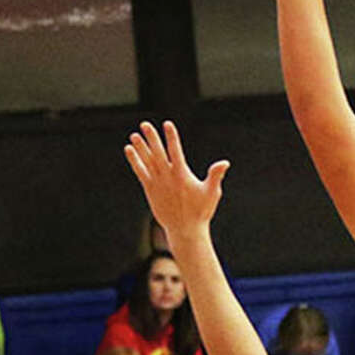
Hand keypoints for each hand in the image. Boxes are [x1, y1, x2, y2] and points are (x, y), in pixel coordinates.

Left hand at [125, 121, 229, 239]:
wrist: (185, 230)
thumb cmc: (201, 211)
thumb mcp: (212, 193)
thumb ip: (215, 176)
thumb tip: (224, 163)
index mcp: (182, 175)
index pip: (175, 151)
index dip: (171, 137)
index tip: (167, 124)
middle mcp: (167, 177)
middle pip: (158, 153)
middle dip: (152, 138)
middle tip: (145, 124)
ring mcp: (157, 184)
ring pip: (147, 161)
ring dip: (140, 147)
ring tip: (134, 135)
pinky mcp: (150, 190)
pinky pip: (140, 172)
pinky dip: (135, 161)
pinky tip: (129, 150)